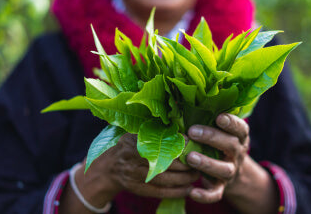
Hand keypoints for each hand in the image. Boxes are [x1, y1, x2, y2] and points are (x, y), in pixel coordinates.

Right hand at [77, 133, 198, 204]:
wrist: (109, 168)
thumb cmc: (128, 145)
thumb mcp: (135, 132)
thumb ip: (153, 127)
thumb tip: (178, 118)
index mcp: (134, 140)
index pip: (159, 142)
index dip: (178, 143)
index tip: (193, 142)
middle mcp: (134, 158)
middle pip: (165, 162)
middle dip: (185, 162)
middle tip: (200, 160)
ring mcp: (135, 176)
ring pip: (165, 179)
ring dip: (184, 178)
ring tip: (197, 173)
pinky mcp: (138, 189)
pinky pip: (161, 192)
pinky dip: (177, 192)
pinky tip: (188, 189)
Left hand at [185, 114, 278, 213]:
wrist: (234, 173)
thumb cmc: (219, 143)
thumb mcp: (219, 130)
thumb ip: (207, 118)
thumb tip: (181, 100)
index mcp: (238, 136)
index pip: (240, 128)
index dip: (231, 122)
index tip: (219, 117)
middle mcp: (237, 153)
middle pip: (230, 145)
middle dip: (212, 137)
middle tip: (193, 131)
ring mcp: (230, 171)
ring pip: (223, 169)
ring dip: (207, 163)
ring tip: (189, 157)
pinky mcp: (222, 187)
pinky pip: (216, 194)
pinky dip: (205, 195)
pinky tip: (192, 192)